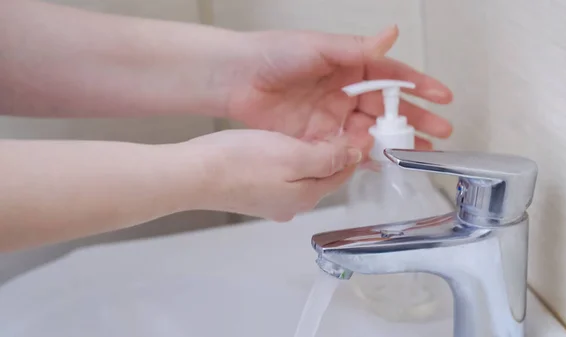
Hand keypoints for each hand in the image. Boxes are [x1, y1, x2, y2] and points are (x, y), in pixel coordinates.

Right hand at [180, 129, 361, 220]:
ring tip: (314, 131)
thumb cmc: (242, 162)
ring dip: (312, 157)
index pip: (343, 173)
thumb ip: (327, 158)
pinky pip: (283, 177)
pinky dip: (291, 161)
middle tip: (339, 126)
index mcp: (307, 197)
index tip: (360, 128)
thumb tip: (354, 156)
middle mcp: (292, 205)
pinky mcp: (254, 195)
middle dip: (334, 154)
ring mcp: (272, 202)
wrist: (195, 174)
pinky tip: (283, 146)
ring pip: (303, 176)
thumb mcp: (293, 155)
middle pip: (324, 177)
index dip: (354, 151)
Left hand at [222, 26, 453, 155]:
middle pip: (387, 109)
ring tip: (418, 152)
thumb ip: (356, 49)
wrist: (237, 78)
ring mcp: (332, 117)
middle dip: (415, 121)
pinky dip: (363, 157)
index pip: (391, 77)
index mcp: (349, 67)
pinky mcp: (316, 138)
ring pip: (370, 132)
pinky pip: (345, 149)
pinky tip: (382, 163)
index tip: (441, 97)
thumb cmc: (273, 53)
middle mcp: (344, 93)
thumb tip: (391, 35)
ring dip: (394, 142)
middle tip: (440, 132)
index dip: (418, 87)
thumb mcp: (319, 47)